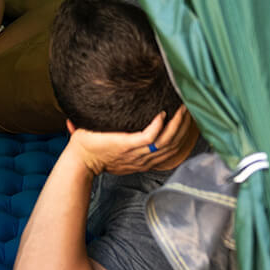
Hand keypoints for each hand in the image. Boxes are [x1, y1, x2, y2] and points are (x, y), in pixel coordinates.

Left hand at [69, 106, 191, 175]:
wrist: (78, 160)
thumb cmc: (94, 152)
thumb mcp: (117, 149)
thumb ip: (126, 139)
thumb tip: (125, 117)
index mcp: (144, 160)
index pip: (172, 150)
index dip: (184, 136)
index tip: (189, 120)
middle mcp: (144, 159)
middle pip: (174, 145)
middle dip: (186, 127)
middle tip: (191, 109)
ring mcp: (136, 153)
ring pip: (166, 141)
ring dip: (177, 124)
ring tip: (182, 108)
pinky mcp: (126, 145)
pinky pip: (149, 137)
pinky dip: (158, 126)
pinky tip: (161, 114)